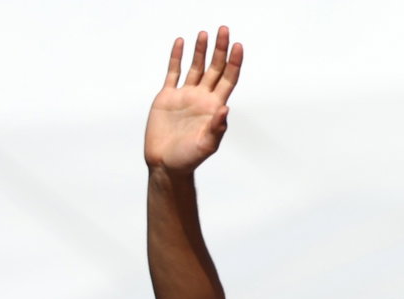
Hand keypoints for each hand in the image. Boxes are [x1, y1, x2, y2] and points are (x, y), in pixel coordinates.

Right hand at [145, 27, 242, 171]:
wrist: (165, 164)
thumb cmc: (188, 159)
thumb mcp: (206, 145)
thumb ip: (217, 128)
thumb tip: (225, 109)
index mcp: (213, 107)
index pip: (228, 79)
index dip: (234, 63)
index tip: (238, 45)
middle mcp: (201, 98)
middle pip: (214, 68)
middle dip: (220, 50)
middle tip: (224, 30)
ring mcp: (185, 96)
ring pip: (195, 67)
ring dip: (200, 50)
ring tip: (204, 33)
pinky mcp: (167, 97)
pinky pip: (173, 72)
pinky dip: (177, 57)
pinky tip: (181, 43)